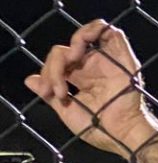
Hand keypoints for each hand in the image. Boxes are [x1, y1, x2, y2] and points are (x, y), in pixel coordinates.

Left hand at [24, 21, 157, 158]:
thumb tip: (30, 80)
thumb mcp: (67, 112)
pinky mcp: (122, 60)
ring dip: (75, 41)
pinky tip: (87, 39)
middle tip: (60, 87)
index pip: (58, 62)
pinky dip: (97, 29)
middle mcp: (93, 67)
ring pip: (87, 35)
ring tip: (72, 57)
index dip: (49, 74)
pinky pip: (112, 34)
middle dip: (55, 66)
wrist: (121, 134)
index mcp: (81, 79)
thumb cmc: (99, 129)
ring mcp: (107, 62)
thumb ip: (49, 95)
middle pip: (66, 50)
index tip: (52, 94)